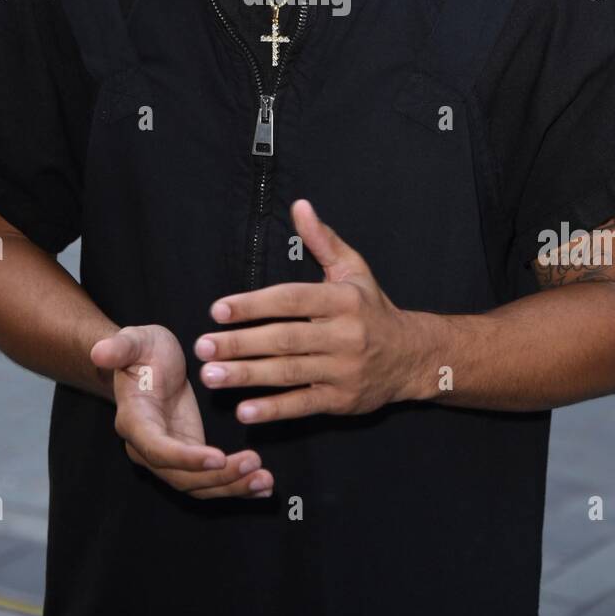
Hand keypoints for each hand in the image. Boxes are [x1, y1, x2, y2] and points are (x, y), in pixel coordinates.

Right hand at [91, 324, 274, 497]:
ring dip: (233, 487)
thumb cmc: (142, 350)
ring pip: (199, 486)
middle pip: (183, 477)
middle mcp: (149, 447)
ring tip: (264, 481)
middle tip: (254, 463)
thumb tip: (100, 352)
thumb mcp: (134, 340)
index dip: (186, 458)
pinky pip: (211, 481)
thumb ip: (119, 347)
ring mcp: (171, 456)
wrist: (147, 363)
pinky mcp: (190, 456)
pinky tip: (263, 487)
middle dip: (219, 476)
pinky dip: (236, 487)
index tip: (218, 458)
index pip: (158, 449)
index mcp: (134, 421)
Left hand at [193, 199, 411, 423]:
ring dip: (246, 375)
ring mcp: (344, 370)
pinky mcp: (342, 400)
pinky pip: (304, 405)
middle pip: (284, 339)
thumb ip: (323, 240)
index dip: (253, 305)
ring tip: (210, 376)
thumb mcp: (353, 269)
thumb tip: (300, 205)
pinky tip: (244, 410)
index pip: (291, 299)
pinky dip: (273, 409)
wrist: (413, 356)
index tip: (218, 310)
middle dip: (239, 343)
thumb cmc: (372, 308)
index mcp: (343, 300)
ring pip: (289, 373)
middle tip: (202, 347)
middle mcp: (345, 334)